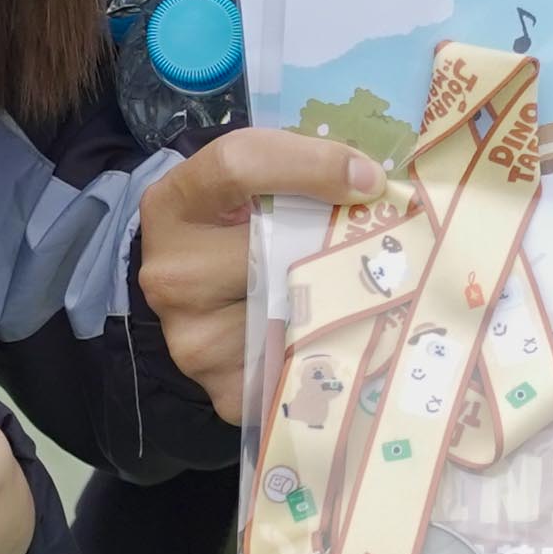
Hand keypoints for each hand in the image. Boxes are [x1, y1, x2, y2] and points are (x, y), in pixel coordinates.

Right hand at [137, 127, 392, 416]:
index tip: (367, 178)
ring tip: (361, 286)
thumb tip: (374, 180)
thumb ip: (299, 165)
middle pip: (273, 245)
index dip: (311, 165)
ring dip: (340, 297)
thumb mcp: (252, 180)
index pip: (237, 166)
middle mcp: (171, 273)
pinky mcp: (225, 389)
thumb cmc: (239, 227)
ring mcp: (193, 338)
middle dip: (336, 242)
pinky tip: (341, 329)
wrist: (203, 295)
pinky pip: (300, 364)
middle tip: (381, 241)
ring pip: (296, 308)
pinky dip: (332, 344)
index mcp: (173, 204)